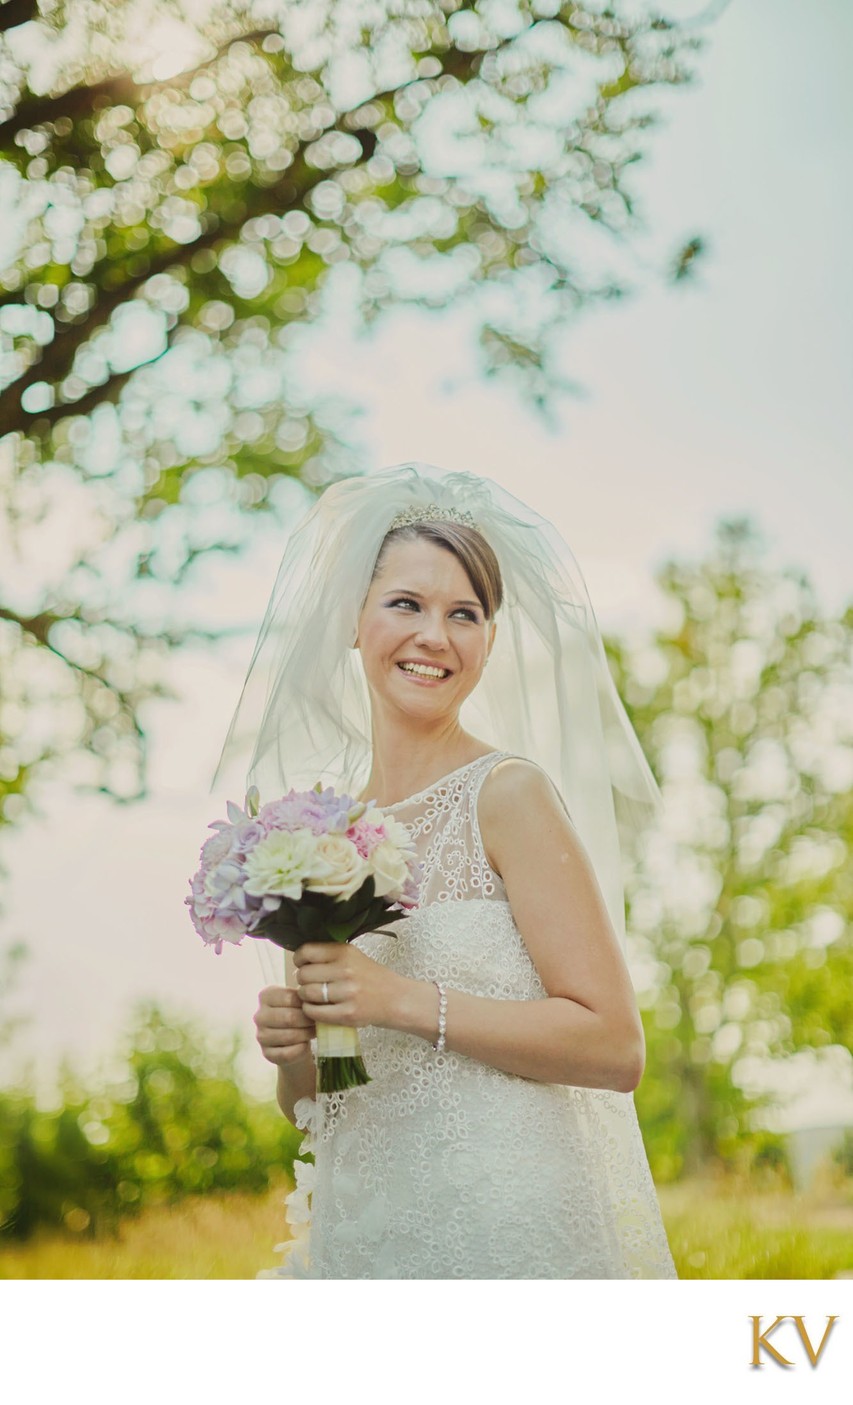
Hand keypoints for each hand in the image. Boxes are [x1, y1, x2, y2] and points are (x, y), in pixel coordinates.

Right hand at [254, 985, 315, 1067]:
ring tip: (314, 1032)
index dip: (306, 1003)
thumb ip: (303, 997)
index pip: (289, 997)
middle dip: (308, 1020)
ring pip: (289, 1036)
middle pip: (289, 1017)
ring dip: (306, 1034)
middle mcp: (259, 1016)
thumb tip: (315, 1001)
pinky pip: (287, 1053)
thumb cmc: (298, 1013)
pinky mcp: (266, 1053)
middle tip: (318, 1022)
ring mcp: (261, 1036)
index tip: (316, 1007)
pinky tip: (305, 1044)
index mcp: (265, 996)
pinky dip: (300, 1049)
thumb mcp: (299, 1000)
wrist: (294, 1039)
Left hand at [292, 940, 406, 1029]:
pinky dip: (311, 1011)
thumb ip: (329, 955)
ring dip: (305, 997)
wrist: (395, 999)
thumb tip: (298, 959)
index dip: (299, 959)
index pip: (307, 951)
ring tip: (314, 997)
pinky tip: (318, 1008)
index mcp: (345, 952)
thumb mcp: (353, 957)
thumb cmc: (371, 977)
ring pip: (307, 993)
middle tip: (311, 984)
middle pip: (303, 974)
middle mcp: (346, 970)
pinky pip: (314, 1012)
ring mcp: (347, 993)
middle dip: (303, 980)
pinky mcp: (347, 1014)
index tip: (302, 964)